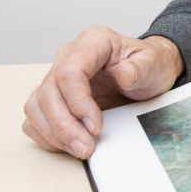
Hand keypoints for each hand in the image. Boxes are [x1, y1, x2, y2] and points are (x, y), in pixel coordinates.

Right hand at [22, 27, 183, 158]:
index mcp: (92, 42)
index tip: (95, 126)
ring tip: (81, 148)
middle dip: (65, 125)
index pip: (69, 72)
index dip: (77, 102)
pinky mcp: (54, 97)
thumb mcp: (154, 64)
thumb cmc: (149, 64)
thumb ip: (140, 68)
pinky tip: (68, 144)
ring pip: (37, 106)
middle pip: (49, 92)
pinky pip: (36, 118)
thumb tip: (123, 75)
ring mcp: (57, 77)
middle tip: (86, 146)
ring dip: (54, 133)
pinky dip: (48, 135)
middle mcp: (68, 57)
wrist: (147, 73)